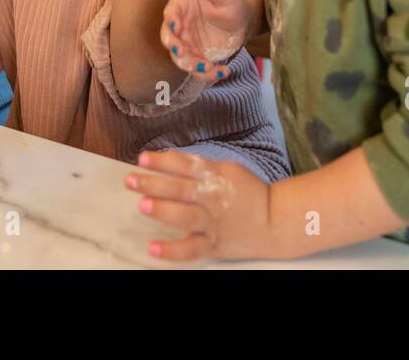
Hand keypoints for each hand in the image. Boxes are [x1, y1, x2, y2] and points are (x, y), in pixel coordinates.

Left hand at [126, 150, 273, 260]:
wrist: (276, 222)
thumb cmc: (249, 193)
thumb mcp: (228, 170)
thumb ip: (200, 165)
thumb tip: (169, 158)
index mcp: (217, 176)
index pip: (186, 165)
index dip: (163, 161)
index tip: (142, 158)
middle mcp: (213, 198)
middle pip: (182, 188)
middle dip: (155, 183)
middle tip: (131, 180)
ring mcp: (212, 223)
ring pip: (186, 216)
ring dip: (164, 210)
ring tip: (143, 205)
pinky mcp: (213, 245)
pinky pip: (191, 249)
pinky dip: (172, 250)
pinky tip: (153, 247)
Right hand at [160, 0, 252, 76]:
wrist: (242, 22)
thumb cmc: (231, 4)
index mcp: (183, 7)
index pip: (171, 12)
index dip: (171, 19)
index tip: (177, 27)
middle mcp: (181, 26)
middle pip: (169, 37)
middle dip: (173, 46)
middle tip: (181, 52)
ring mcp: (187, 44)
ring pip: (181, 57)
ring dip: (190, 64)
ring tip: (206, 66)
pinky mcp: (197, 58)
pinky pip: (198, 69)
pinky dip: (208, 74)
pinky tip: (223, 71)